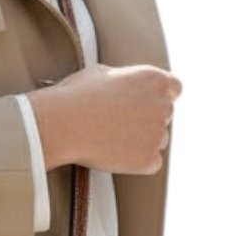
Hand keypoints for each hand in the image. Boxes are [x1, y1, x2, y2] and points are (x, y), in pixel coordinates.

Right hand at [27, 64, 181, 176]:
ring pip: (158, 140)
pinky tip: (114, 154)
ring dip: (142, 140)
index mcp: (154, 79)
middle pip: (165, 115)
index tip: (148, 102)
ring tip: (110, 139)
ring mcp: (158, 134)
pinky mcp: (148, 159)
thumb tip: (126, 87)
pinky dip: (137, 161)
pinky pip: (151, 162)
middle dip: (147, 119)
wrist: (62, 124)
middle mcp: (162, 106)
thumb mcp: (102, 73)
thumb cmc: (75, 96)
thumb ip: (125, 80)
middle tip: (119, 123)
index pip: (175, 88)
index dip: (161, 95)